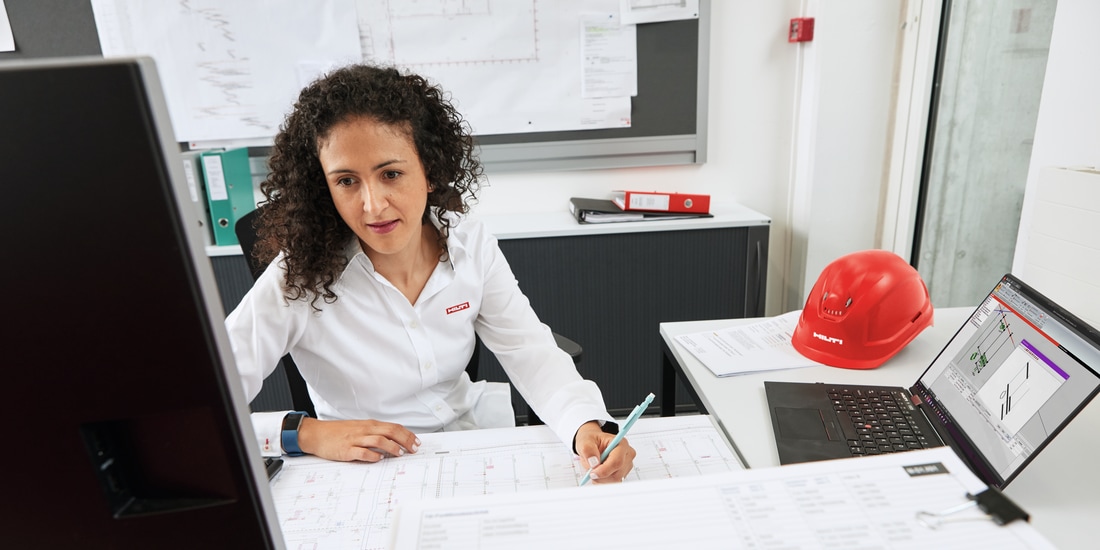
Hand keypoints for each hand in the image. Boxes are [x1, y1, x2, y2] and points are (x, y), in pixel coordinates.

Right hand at [297, 417, 420, 461]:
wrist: (317, 434)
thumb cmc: (339, 433)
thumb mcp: (360, 429)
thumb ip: (375, 433)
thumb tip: (394, 440)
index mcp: (370, 425)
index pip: (394, 427)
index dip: (407, 435)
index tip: (417, 442)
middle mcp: (365, 430)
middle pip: (390, 432)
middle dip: (405, 440)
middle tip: (414, 449)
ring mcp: (356, 440)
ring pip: (379, 440)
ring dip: (392, 447)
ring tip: (400, 453)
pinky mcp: (347, 450)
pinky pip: (362, 452)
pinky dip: (372, 455)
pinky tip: (379, 459)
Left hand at [574, 421, 635, 483]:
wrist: (593, 444)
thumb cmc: (591, 441)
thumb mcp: (585, 441)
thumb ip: (588, 450)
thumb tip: (593, 462)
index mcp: (621, 443)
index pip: (617, 461)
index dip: (604, 470)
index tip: (592, 473)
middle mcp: (627, 454)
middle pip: (617, 474)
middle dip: (601, 475)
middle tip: (590, 471)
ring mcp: (626, 465)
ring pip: (615, 480)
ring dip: (601, 479)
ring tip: (594, 469)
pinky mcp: (623, 474)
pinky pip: (613, 483)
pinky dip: (603, 481)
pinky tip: (599, 473)